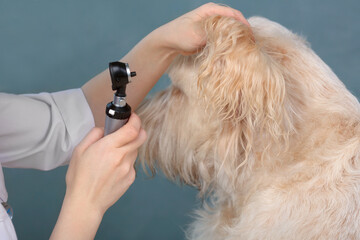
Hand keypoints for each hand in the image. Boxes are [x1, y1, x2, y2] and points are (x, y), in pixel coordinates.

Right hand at [51, 113, 145, 239]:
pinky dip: (126, 162)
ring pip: (136, 150)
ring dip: (130, 147)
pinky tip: (113, 169)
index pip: (132, 129)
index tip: (133, 117)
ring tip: (114, 155)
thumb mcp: (79, 151)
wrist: (85, 203)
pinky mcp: (131, 178)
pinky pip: (132, 164)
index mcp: (108, 147)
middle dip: (138, 130)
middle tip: (129, 130)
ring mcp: (128, 169)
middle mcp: (122, 157)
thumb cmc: (79, 178)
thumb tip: (104, 128)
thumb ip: (94, 135)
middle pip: (141, 137)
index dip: (136, 120)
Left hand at [156, 3, 248, 54]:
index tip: (250, 36)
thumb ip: (213, 34)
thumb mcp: (197, 34)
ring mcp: (212, 25)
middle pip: (233, 22)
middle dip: (241, 32)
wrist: (168, 43)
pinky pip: (222, 38)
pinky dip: (228, 43)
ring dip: (235, 39)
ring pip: (228, 31)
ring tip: (244, 48)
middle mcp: (213, 16)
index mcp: (211, 10)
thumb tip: (228, 37)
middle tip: (250, 44)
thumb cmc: (180, 35)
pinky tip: (232, 51)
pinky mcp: (210, 35)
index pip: (234, 14)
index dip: (244, 24)